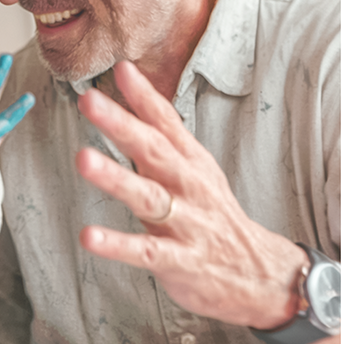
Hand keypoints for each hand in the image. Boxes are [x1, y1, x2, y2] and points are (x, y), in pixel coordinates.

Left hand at [74, 59, 313, 332]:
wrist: (260, 273)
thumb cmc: (214, 214)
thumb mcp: (196, 167)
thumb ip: (163, 128)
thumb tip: (130, 81)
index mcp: (190, 162)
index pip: (167, 123)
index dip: (144, 96)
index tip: (121, 70)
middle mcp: (188, 186)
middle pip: (154, 151)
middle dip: (121, 125)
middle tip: (90, 102)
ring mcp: (185, 223)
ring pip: (148, 197)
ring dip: (116, 177)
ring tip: (83, 158)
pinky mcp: (178, 260)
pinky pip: (145, 252)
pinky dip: (117, 245)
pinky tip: (89, 236)